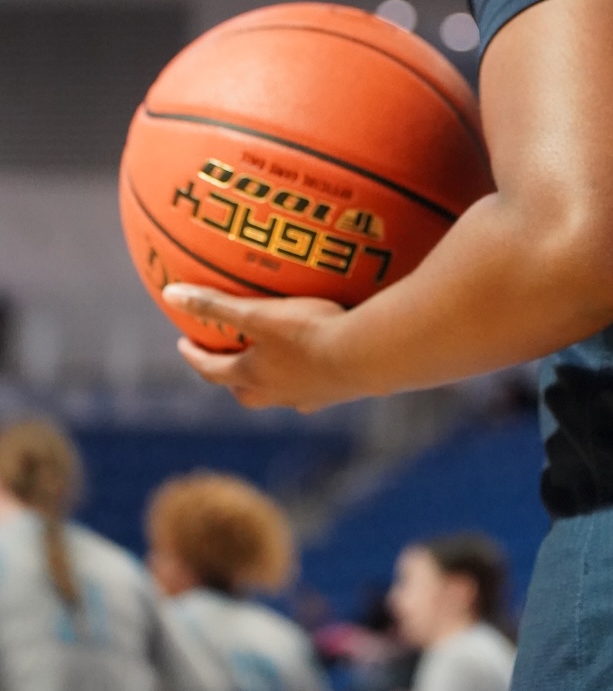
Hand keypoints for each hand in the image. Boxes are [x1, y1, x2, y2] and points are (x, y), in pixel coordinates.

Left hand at [161, 285, 349, 410]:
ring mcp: (307, 397)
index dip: (195, 357)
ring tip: (273, 363)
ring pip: (278, 394)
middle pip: (243, 391)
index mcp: (253, 377)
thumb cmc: (309, 333)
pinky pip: (312, 389)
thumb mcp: (259, 314)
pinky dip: (305, 379)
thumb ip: (216, 304)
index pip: (212, 371)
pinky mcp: (335, 393)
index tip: (182, 344)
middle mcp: (276, 394)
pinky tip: (318, 367)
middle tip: (226, 358)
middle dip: (230, 376)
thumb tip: (170, 293)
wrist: (366, 356)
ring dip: (269, 381)